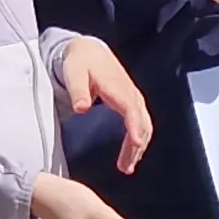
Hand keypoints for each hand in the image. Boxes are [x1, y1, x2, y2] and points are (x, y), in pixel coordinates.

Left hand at [59, 38, 155, 172]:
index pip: (131, 110)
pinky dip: (139, 140)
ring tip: (127, 167)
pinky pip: (142, 123)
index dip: (135, 127)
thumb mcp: (74, 73)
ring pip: (145, 125)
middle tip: (125, 167)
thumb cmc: (80, 63)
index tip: (136, 144)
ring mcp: (134, 98)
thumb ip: (78, 91)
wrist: (89, 51)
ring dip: (139, 147)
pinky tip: (131, 154)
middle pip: (142, 122)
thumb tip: (81, 108)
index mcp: (118, 87)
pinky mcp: (133, 103)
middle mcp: (131, 94)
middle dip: (137, 146)